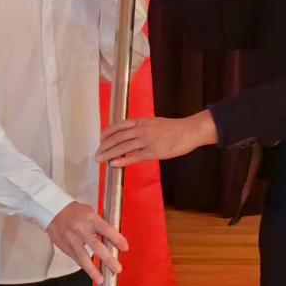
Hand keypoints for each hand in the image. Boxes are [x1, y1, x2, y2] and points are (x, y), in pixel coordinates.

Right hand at [46, 201, 128, 284]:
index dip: (117, 239)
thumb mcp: (90, 213)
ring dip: (93, 271)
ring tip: (101, 280)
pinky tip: (91, 273)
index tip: (125, 247)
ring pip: (83, 258)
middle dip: (108, 259)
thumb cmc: (75, 211)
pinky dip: (84, 267)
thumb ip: (100, 225)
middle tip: (117, 269)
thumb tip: (113, 238)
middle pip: (97, 246)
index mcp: (90, 219)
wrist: (53, 211)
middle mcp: (81, 230)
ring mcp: (72, 240)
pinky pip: (76, 259)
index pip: (106, 230)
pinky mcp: (65, 248)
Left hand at [95, 111, 218, 167]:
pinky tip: (114, 164)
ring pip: (123, 147)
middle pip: (118, 137)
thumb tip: (133, 134)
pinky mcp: (153, 152)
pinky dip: (122, 160)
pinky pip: (134, 157)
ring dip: (109, 153)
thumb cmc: (175, 128)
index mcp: (142, 122)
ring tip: (100, 159)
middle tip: (96, 153)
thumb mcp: (156, 123)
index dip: (108, 132)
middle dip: (105, 146)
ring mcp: (147, 141)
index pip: (120, 126)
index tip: (100, 139)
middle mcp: (142, 130)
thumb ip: (143, 128)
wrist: (189, 131)